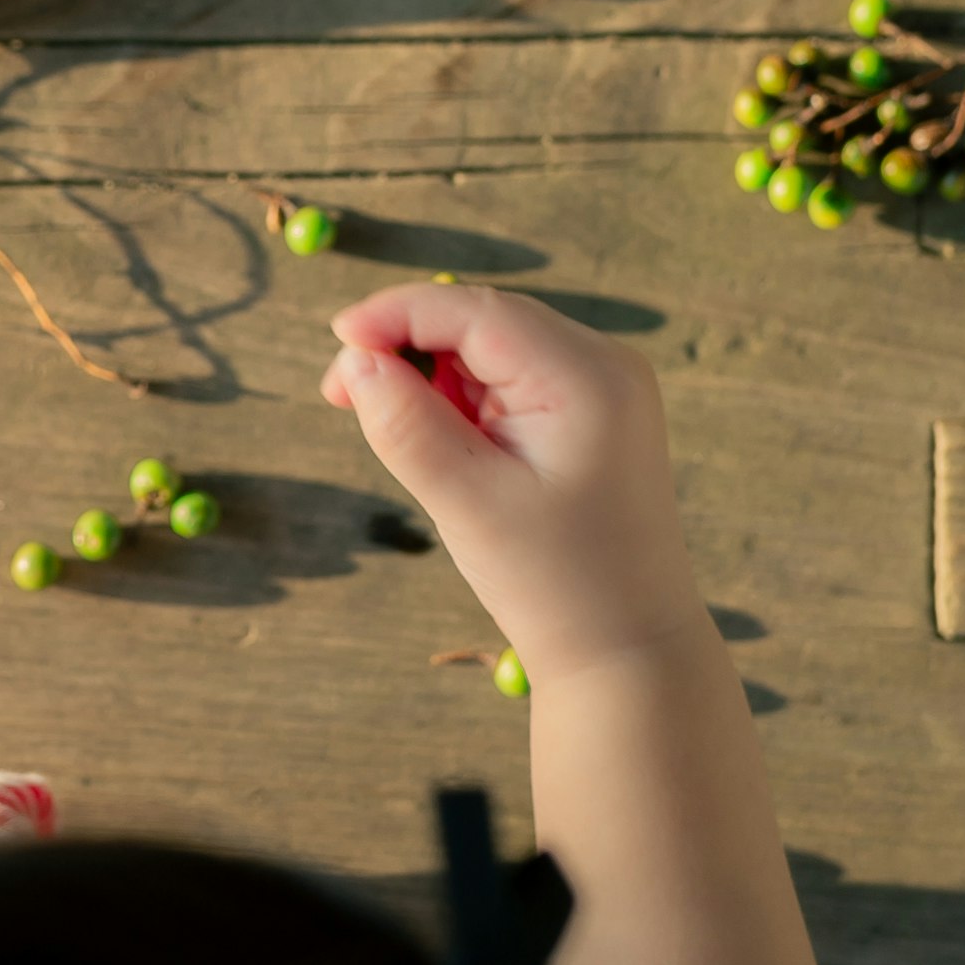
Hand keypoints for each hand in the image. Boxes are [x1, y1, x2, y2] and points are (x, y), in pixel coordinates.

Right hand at [318, 283, 697, 680]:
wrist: (627, 652)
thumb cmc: (556, 583)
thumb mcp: (467, 502)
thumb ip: (405, 424)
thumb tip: (355, 360)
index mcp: (587, 377)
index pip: (475, 312)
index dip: (397, 313)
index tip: (336, 341)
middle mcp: (604, 366)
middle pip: (482, 322)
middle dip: (409, 347)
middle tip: (342, 396)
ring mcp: (602, 389)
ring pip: (492, 349)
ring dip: (434, 378)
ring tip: (407, 443)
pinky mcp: (590, 415)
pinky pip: (511, 381)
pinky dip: (465, 402)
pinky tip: (447, 448)